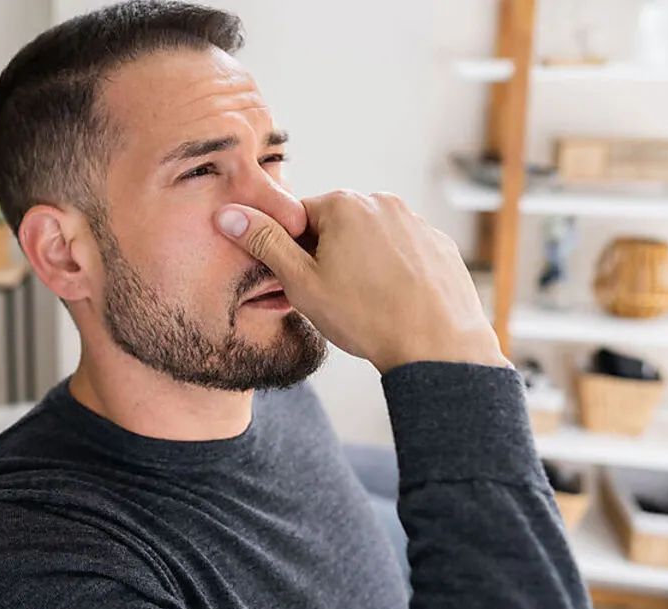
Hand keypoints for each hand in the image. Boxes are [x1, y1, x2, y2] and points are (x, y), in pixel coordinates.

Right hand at [215, 190, 509, 373]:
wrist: (438, 346)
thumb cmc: (367, 317)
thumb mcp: (302, 283)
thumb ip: (264, 243)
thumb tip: (228, 214)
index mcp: (343, 204)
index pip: (296, 218)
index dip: (291, 253)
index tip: (301, 283)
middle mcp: (381, 202)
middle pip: (335, 226)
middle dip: (326, 257)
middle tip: (332, 299)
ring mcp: (416, 222)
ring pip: (370, 240)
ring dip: (360, 264)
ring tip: (365, 305)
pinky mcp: (439, 245)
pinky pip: (402, 253)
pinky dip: (393, 273)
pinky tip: (393, 303)